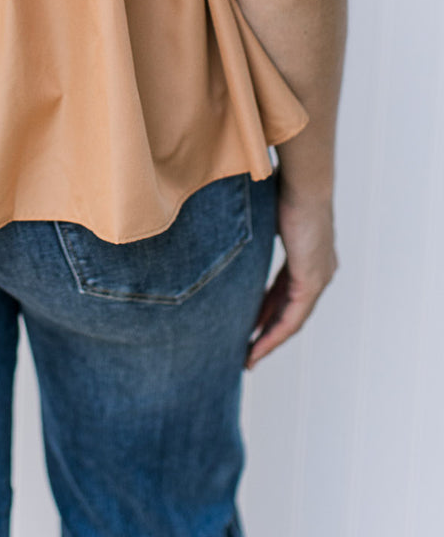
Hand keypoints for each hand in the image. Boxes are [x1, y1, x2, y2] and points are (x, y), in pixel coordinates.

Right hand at [246, 181, 337, 368]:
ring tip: (249, 357)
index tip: (249, 324)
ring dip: (270, 339)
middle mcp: (318, 272)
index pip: (286, 292)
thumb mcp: (264, 213)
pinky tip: (258, 345)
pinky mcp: (311, 281)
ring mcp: (317, 278)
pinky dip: (275, 333)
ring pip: (292, 320)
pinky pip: (293, 318)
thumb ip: (252, 226)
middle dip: (267, 331)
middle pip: (290, 311)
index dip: (267, 310)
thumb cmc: (283, 187)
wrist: (304, 183)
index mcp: (309, 256)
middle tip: (247, 349)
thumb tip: (222, 216)